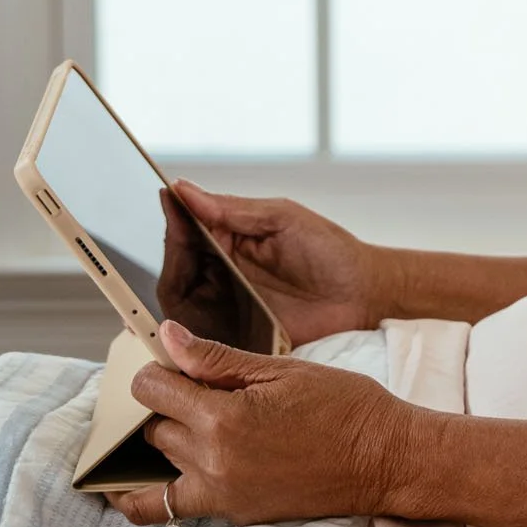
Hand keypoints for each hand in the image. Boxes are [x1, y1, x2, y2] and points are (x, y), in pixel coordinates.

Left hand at [111, 321, 428, 526]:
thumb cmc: (345, 407)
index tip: (171, 364)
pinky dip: (145, 498)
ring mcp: (221, 494)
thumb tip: (168, 337)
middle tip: (189, 389)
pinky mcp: (233, 513)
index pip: (153, 389)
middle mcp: (213, 462)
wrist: (386, 460)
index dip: (156, 370)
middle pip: (152, 426)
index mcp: (224, 418)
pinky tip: (139, 483)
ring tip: (187, 422)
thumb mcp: (282, 370)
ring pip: (158, 463)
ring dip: (165, 440)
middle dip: (164, 403)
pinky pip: (167, 509)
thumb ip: (217, 359)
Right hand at [170, 181, 389, 344]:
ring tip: (162, 289)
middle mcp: (223, 271)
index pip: (187, 231)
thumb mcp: (282, 218)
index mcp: (230, 238)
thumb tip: (185, 189)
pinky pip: (202, 337)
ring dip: (169, 297)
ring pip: (181, 304)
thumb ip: (234, 209)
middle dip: (165, 260)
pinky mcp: (239, 334)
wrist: (365, 293)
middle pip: (175, 270)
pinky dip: (184, 335)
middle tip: (169, 249)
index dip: (172, 222)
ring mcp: (230, 304)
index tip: (164, 207)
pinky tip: (173, 333)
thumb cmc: (330, 250)